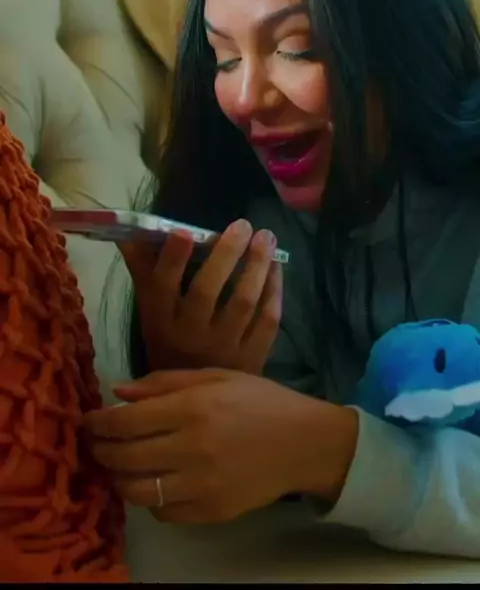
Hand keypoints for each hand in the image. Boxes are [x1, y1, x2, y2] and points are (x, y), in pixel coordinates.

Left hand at [84, 369, 357, 523]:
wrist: (305, 442)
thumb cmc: (260, 400)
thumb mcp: (216, 377)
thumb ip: (165, 382)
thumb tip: (117, 391)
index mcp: (193, 408)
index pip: (126, 421)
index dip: (98, 423)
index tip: (89, 421)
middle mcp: (193, 448)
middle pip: (124, 458)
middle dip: (100, 450)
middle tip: (97, 443)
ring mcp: (202, 485)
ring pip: (137, 491)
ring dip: (118, 479)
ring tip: (118, 466)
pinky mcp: (211, 511)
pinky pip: (164, 512)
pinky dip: (150, 499)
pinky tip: (154, 483)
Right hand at [120, 220, 281, 373]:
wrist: (196, 401)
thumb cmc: (170, 344)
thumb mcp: (150, 311)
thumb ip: (143, 269)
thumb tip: (129, 230)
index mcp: (160, 323)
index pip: (162, 287)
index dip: (172, 259)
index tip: (185, 230)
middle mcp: (190, 337)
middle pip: (208, 291)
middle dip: (227, 254)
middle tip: (243, 224)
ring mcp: (224, 349)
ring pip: (243, 302)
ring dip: (257, 266)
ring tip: (266, 237)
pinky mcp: (252, 358)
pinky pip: (267, 320)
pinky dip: (274, 290)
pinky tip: (277, 267)